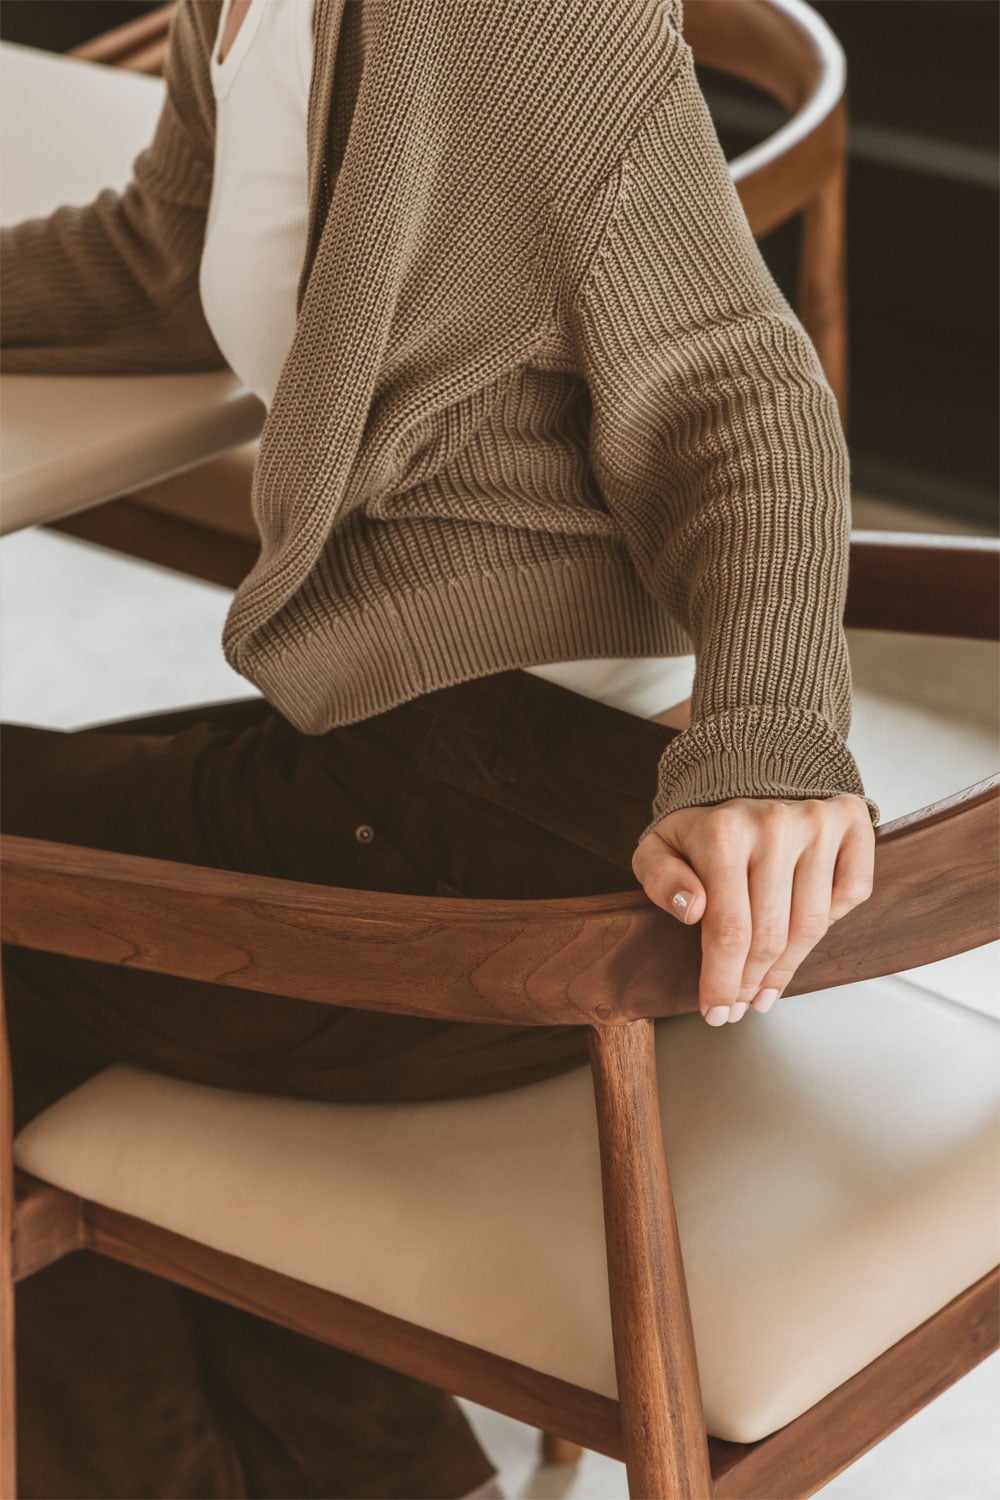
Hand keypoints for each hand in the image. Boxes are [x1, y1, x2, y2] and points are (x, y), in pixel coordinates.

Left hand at [632, 795, 874, 1025]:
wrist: (748, 775)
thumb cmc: (703, 827)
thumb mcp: (658, 848)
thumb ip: (661, 879)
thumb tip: (693, 910)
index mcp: (723, 832)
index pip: (729, 930)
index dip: (722, 981)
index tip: (716, 1011)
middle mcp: (775, 824)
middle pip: (771, 936)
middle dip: (750, 983)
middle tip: (738, 1006)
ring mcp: (817, 821)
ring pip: (812, 925)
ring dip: (788, 969)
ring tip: (765, 989)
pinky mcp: (850, 821)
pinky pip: (850, 894)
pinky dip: (830, 923)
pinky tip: (801, 937)